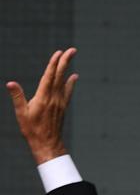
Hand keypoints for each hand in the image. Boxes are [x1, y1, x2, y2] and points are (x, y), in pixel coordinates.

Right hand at [6, 47, 77, 164]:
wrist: (47, 145)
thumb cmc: (32, 130)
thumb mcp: (22, 114)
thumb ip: (18, 97)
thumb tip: (11, 83)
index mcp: (43, 97)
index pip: (49, 76)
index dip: (54, 64)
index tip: (58, 53)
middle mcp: (54, 98)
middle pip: (60, 75)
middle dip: (65, 61)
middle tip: (72, 49)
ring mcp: (59, 102)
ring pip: (64, 81)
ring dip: (67, 68)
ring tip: (71, 56)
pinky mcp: (62, 107)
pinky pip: (67, 91)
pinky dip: (70, 83)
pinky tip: (74, 76)